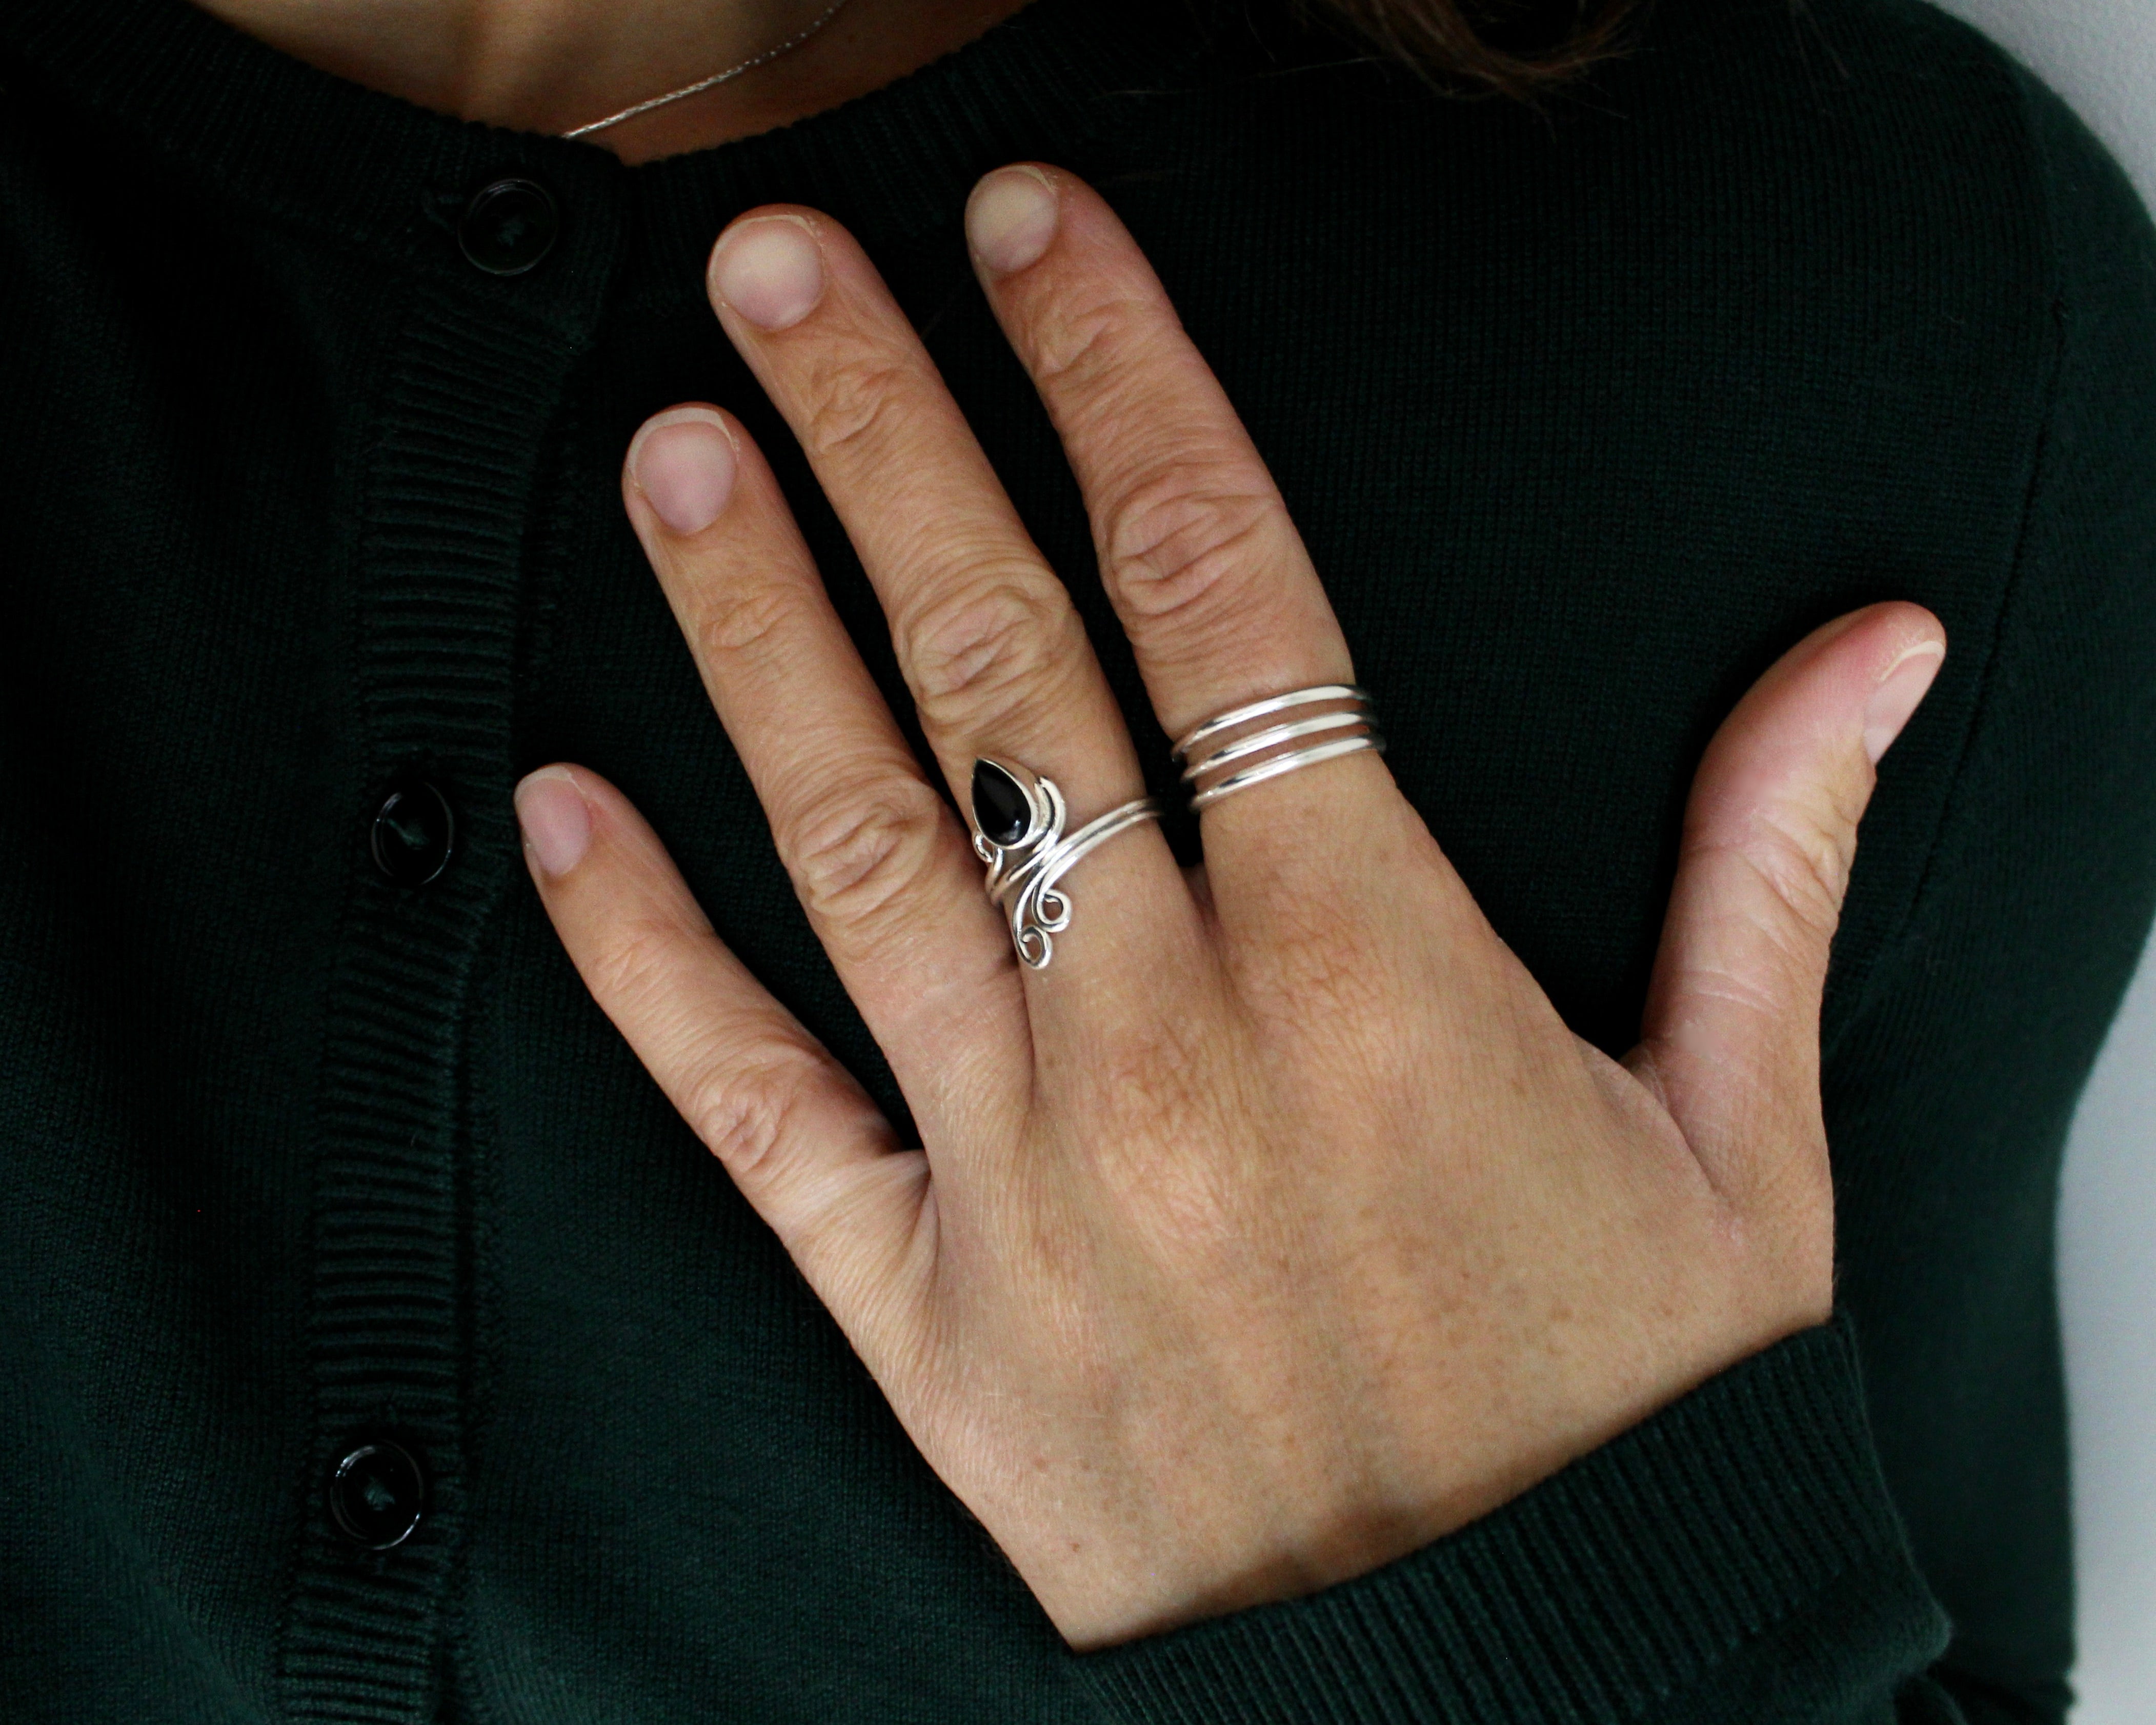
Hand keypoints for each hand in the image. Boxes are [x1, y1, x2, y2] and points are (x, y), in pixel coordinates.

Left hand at [512, 164, 1945, 1649]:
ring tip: (679, 460)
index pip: (1218, 586)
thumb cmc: (1619, 1422)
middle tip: (781, 272)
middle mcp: (1175, 1047)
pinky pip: (749, 1111)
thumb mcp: (1744, 1153)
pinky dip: (641, 963)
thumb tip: (1875, 655)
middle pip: (1005, 668)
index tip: (1035, 238)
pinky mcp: (924, 1319)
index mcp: (1378, 974)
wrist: (1502, 1697)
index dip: (1118, 378)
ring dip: (755, 635)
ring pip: (860, 844)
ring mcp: (1025, 1182)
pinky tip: (560, 819)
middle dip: (892, 440)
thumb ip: (1769, 874)